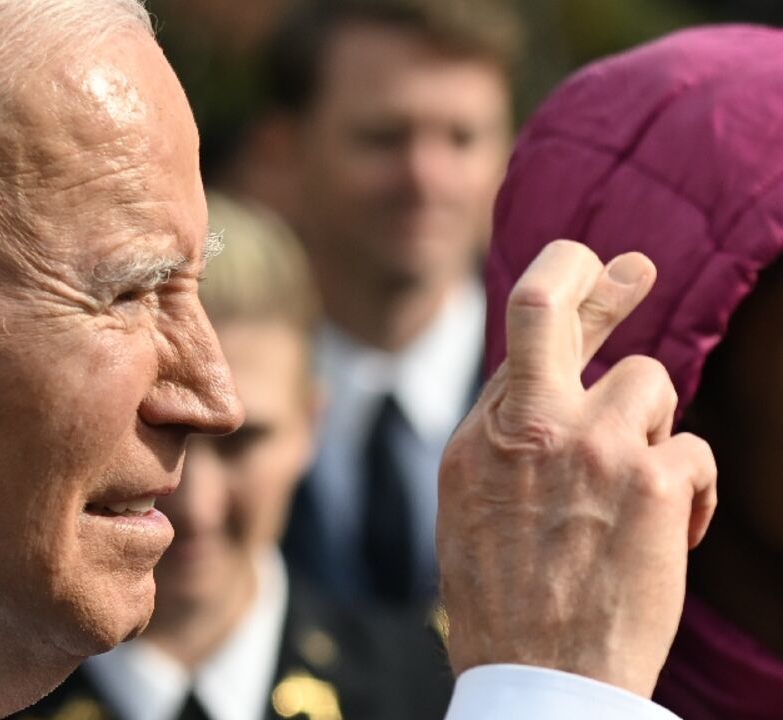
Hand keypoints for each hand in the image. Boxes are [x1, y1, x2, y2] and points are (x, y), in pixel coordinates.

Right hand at [437, 240, 716, 696]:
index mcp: (477, 438)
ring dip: (654, 428)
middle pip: (548, 303)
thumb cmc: (508, 607)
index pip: (518, 340)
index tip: (597, 268)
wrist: (539, 677)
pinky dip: (689, 492)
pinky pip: (691, 451)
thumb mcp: (476, 511)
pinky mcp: (649, 481)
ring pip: (648, 380)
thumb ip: (509, 443)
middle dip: (591, 276)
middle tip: (634, 267)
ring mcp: (588, 446)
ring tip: (641, 488)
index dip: (566, 293)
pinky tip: (668, 535)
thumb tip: (554, 389)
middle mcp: (526, 426)